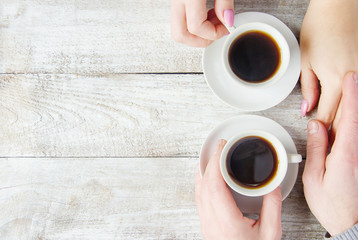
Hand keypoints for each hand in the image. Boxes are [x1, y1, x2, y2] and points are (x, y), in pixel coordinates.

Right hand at [171, 0, 233, 46]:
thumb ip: (225, 2)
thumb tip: (227, 21)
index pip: (196, 27)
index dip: (215, 33)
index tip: (227, 28)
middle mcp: (177, 0)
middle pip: (180, 35)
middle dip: (201, 41)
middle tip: (217, 32)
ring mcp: (174, 1)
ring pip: (178, 30)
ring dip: (196, 34)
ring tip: (213, 21)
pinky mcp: (176, 0)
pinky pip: (179, 20)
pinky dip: (192, 25)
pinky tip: (205, 15)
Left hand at [195, 139, 281, 239]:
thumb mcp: (270, 233)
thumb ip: (272, 207)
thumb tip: (272, 186)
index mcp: (227, 221)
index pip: (214, 185)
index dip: (216, 162)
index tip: (221, 148)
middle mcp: (211, 221)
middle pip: (203, 184)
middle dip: (210, 161)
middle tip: (219, 147)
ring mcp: (206, 223)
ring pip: (198, 191)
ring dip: (203, 171)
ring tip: (212, 157)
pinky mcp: (206, 224)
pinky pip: (199, 198)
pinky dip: (202, 182)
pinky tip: (206, 176)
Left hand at [300, 0, 357, 128]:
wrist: (340, 5)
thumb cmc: (320, 28)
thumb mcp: (307, 60)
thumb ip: (309, 88)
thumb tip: (308, 108)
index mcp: (335, 79)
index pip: (328, 113)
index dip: (323, 129)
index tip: (320, 140)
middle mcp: (355, 77)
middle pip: (347, 114)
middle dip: (339, 131)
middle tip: (332, 146)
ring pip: (357, 105)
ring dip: (350, 120)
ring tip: (342, 134)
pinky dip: (355, 104)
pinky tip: (351, 111)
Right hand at [303, 72, 357, 235]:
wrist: (351, 223)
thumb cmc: (333, 204)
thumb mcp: (315, 177)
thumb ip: (317, 148)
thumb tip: (316, 125)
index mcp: (346, 154)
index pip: (351, 117)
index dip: (352, 95)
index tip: (351, 77)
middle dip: (355, 95)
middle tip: (352, 76)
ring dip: (355, 108)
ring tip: (352, 90)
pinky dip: (354, 123)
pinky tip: (349, 119)